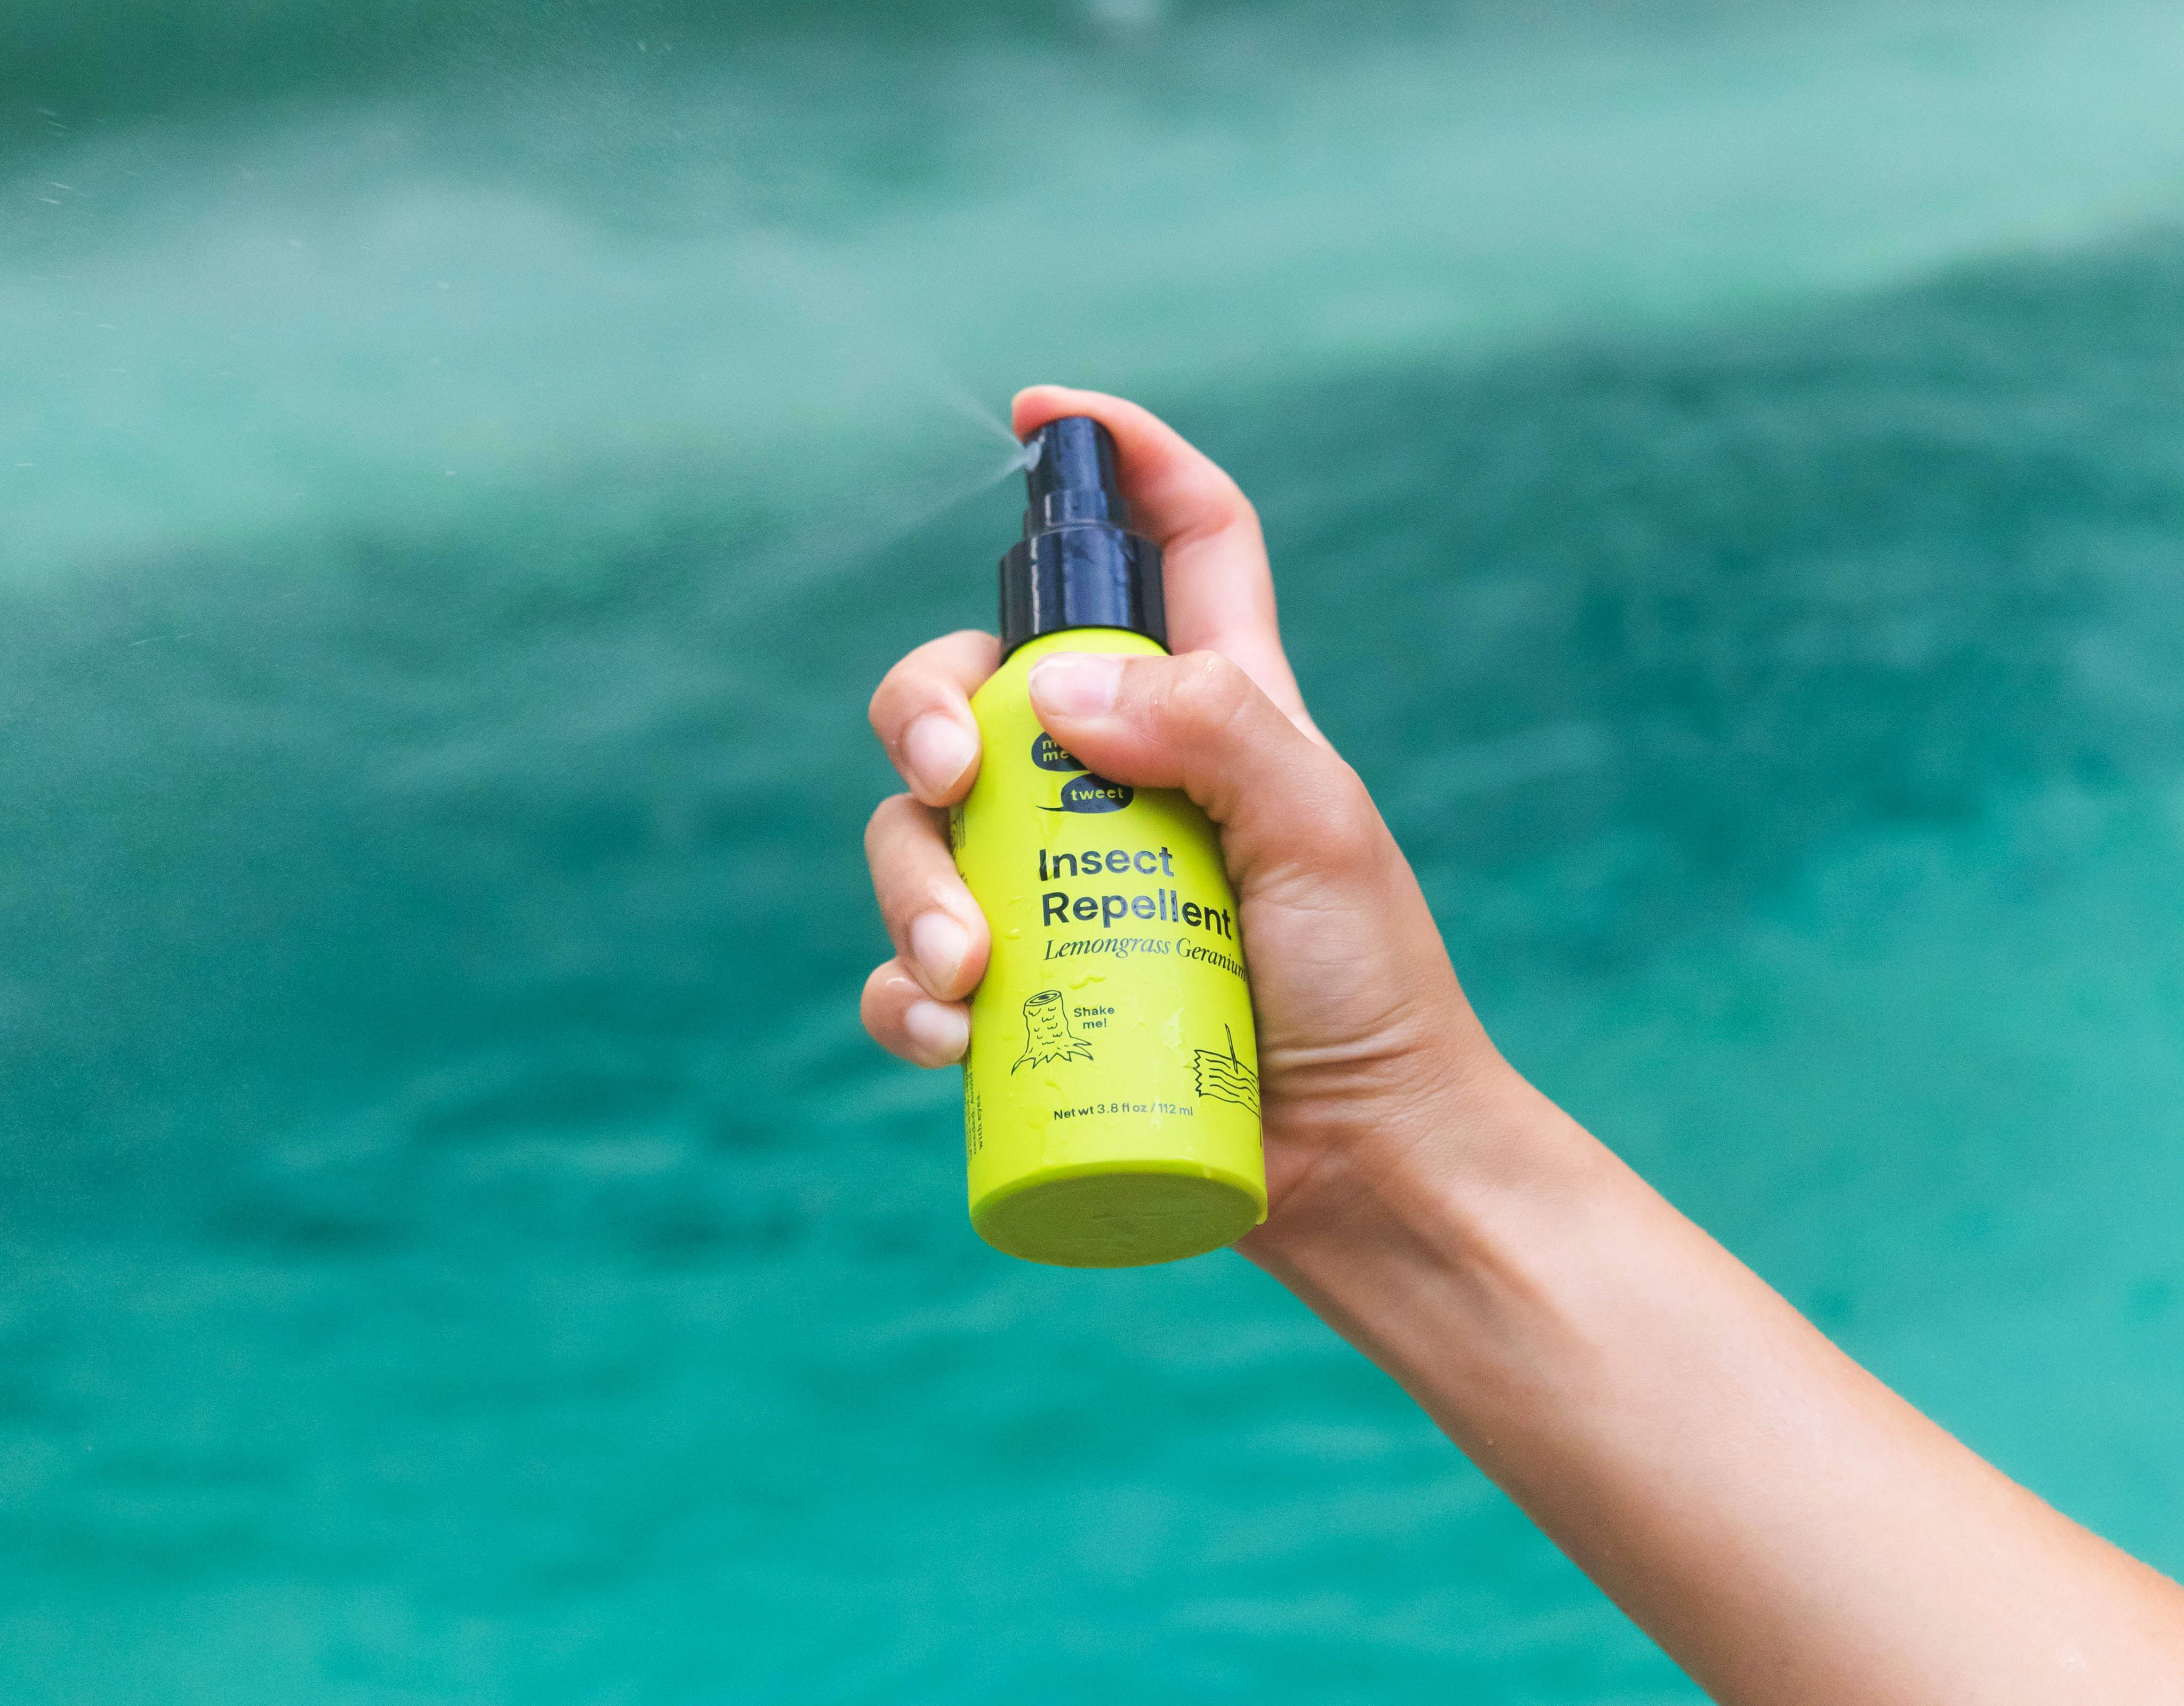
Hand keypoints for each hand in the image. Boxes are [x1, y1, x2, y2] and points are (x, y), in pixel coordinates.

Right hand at [860, 384, 1525, 1247]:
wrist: (1362, 1163)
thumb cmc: (1367, 987)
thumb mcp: (1317, 831)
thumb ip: (1212, 726)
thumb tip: (1055, 688)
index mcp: (1216, 707)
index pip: (1179, 541)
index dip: (1119, 457)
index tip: (1038, 416)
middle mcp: (1121, 779)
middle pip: (979, 680)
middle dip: (925, 707)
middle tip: (952, 775)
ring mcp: (1061, 886)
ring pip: (921, 830)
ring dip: (912, 886)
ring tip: (970, 973)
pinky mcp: (1025, 993)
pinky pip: (915, 970)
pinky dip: (906, 996)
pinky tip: (947, 1034)